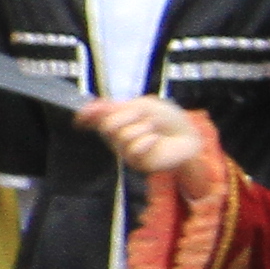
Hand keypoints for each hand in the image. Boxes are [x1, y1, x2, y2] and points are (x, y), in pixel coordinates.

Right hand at [80, 94, 210, 177]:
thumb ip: (114, 107)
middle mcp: (116, 136)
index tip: (81, 118)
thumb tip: (86, 108)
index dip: (86, 116)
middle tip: (143, 117)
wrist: (188, 133)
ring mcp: (125, 150)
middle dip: (128, 116)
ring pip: (122, 135)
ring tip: (154, 130)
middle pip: (108, 124)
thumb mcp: (140, 105)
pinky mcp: (136, 163)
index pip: (93, 118)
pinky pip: (134, 148)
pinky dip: (147, 141)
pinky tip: (155, 141)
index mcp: (116, 119)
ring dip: (142, 128)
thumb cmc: (167, 118)